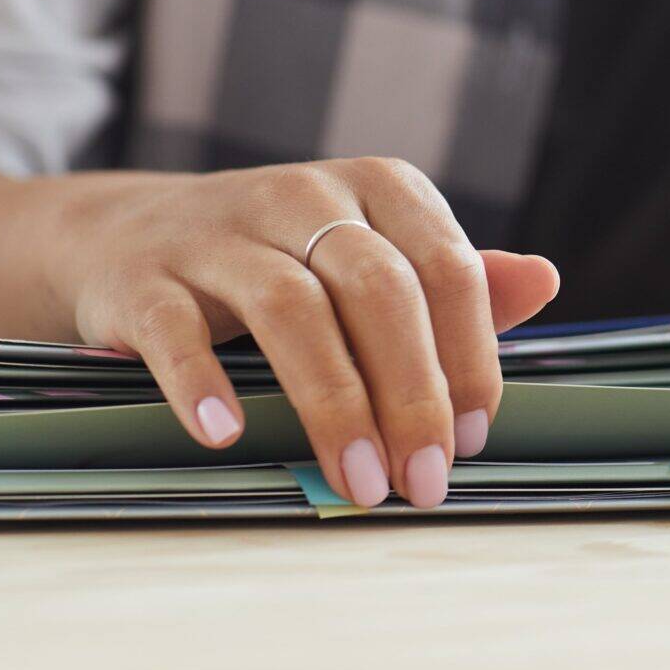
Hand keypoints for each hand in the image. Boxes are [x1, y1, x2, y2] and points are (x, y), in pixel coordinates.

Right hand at [39, 159, 559, 507]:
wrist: (125, 233)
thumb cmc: (279, 260)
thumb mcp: (372, 253)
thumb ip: (453, 279)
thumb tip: (543, 280)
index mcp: (376, 188)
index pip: (446, 268)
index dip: (469, 358)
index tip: (471, 438)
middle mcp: (302, 196)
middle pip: (377, 288)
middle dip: (410, 393)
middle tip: (420, 479)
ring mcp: (218, 232)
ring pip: (290, 307)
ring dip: (332, 403)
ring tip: (358, 480)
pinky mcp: (144, 275)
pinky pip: (175, 327)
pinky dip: (202, 380)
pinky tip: (227, 433)